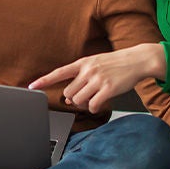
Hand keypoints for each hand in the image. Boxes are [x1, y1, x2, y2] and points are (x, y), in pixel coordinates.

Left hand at [28, 43, 164, 112]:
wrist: (138, 60)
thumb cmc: (115, 64)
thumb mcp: (95, 65)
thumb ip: (81, 79)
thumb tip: (69, 99)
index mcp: (82, 63)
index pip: (59, 72)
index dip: (44, 80)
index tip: (32, 86)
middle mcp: (88, 71)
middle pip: (68, 92)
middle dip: (74, 98)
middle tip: (84, 96)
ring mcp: (98, 80)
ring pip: (79, 100)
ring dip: (84, 103)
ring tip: (93, 98)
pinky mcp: (108, 89)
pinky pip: (93, 105)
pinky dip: (93, 108)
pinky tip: (99, 103)